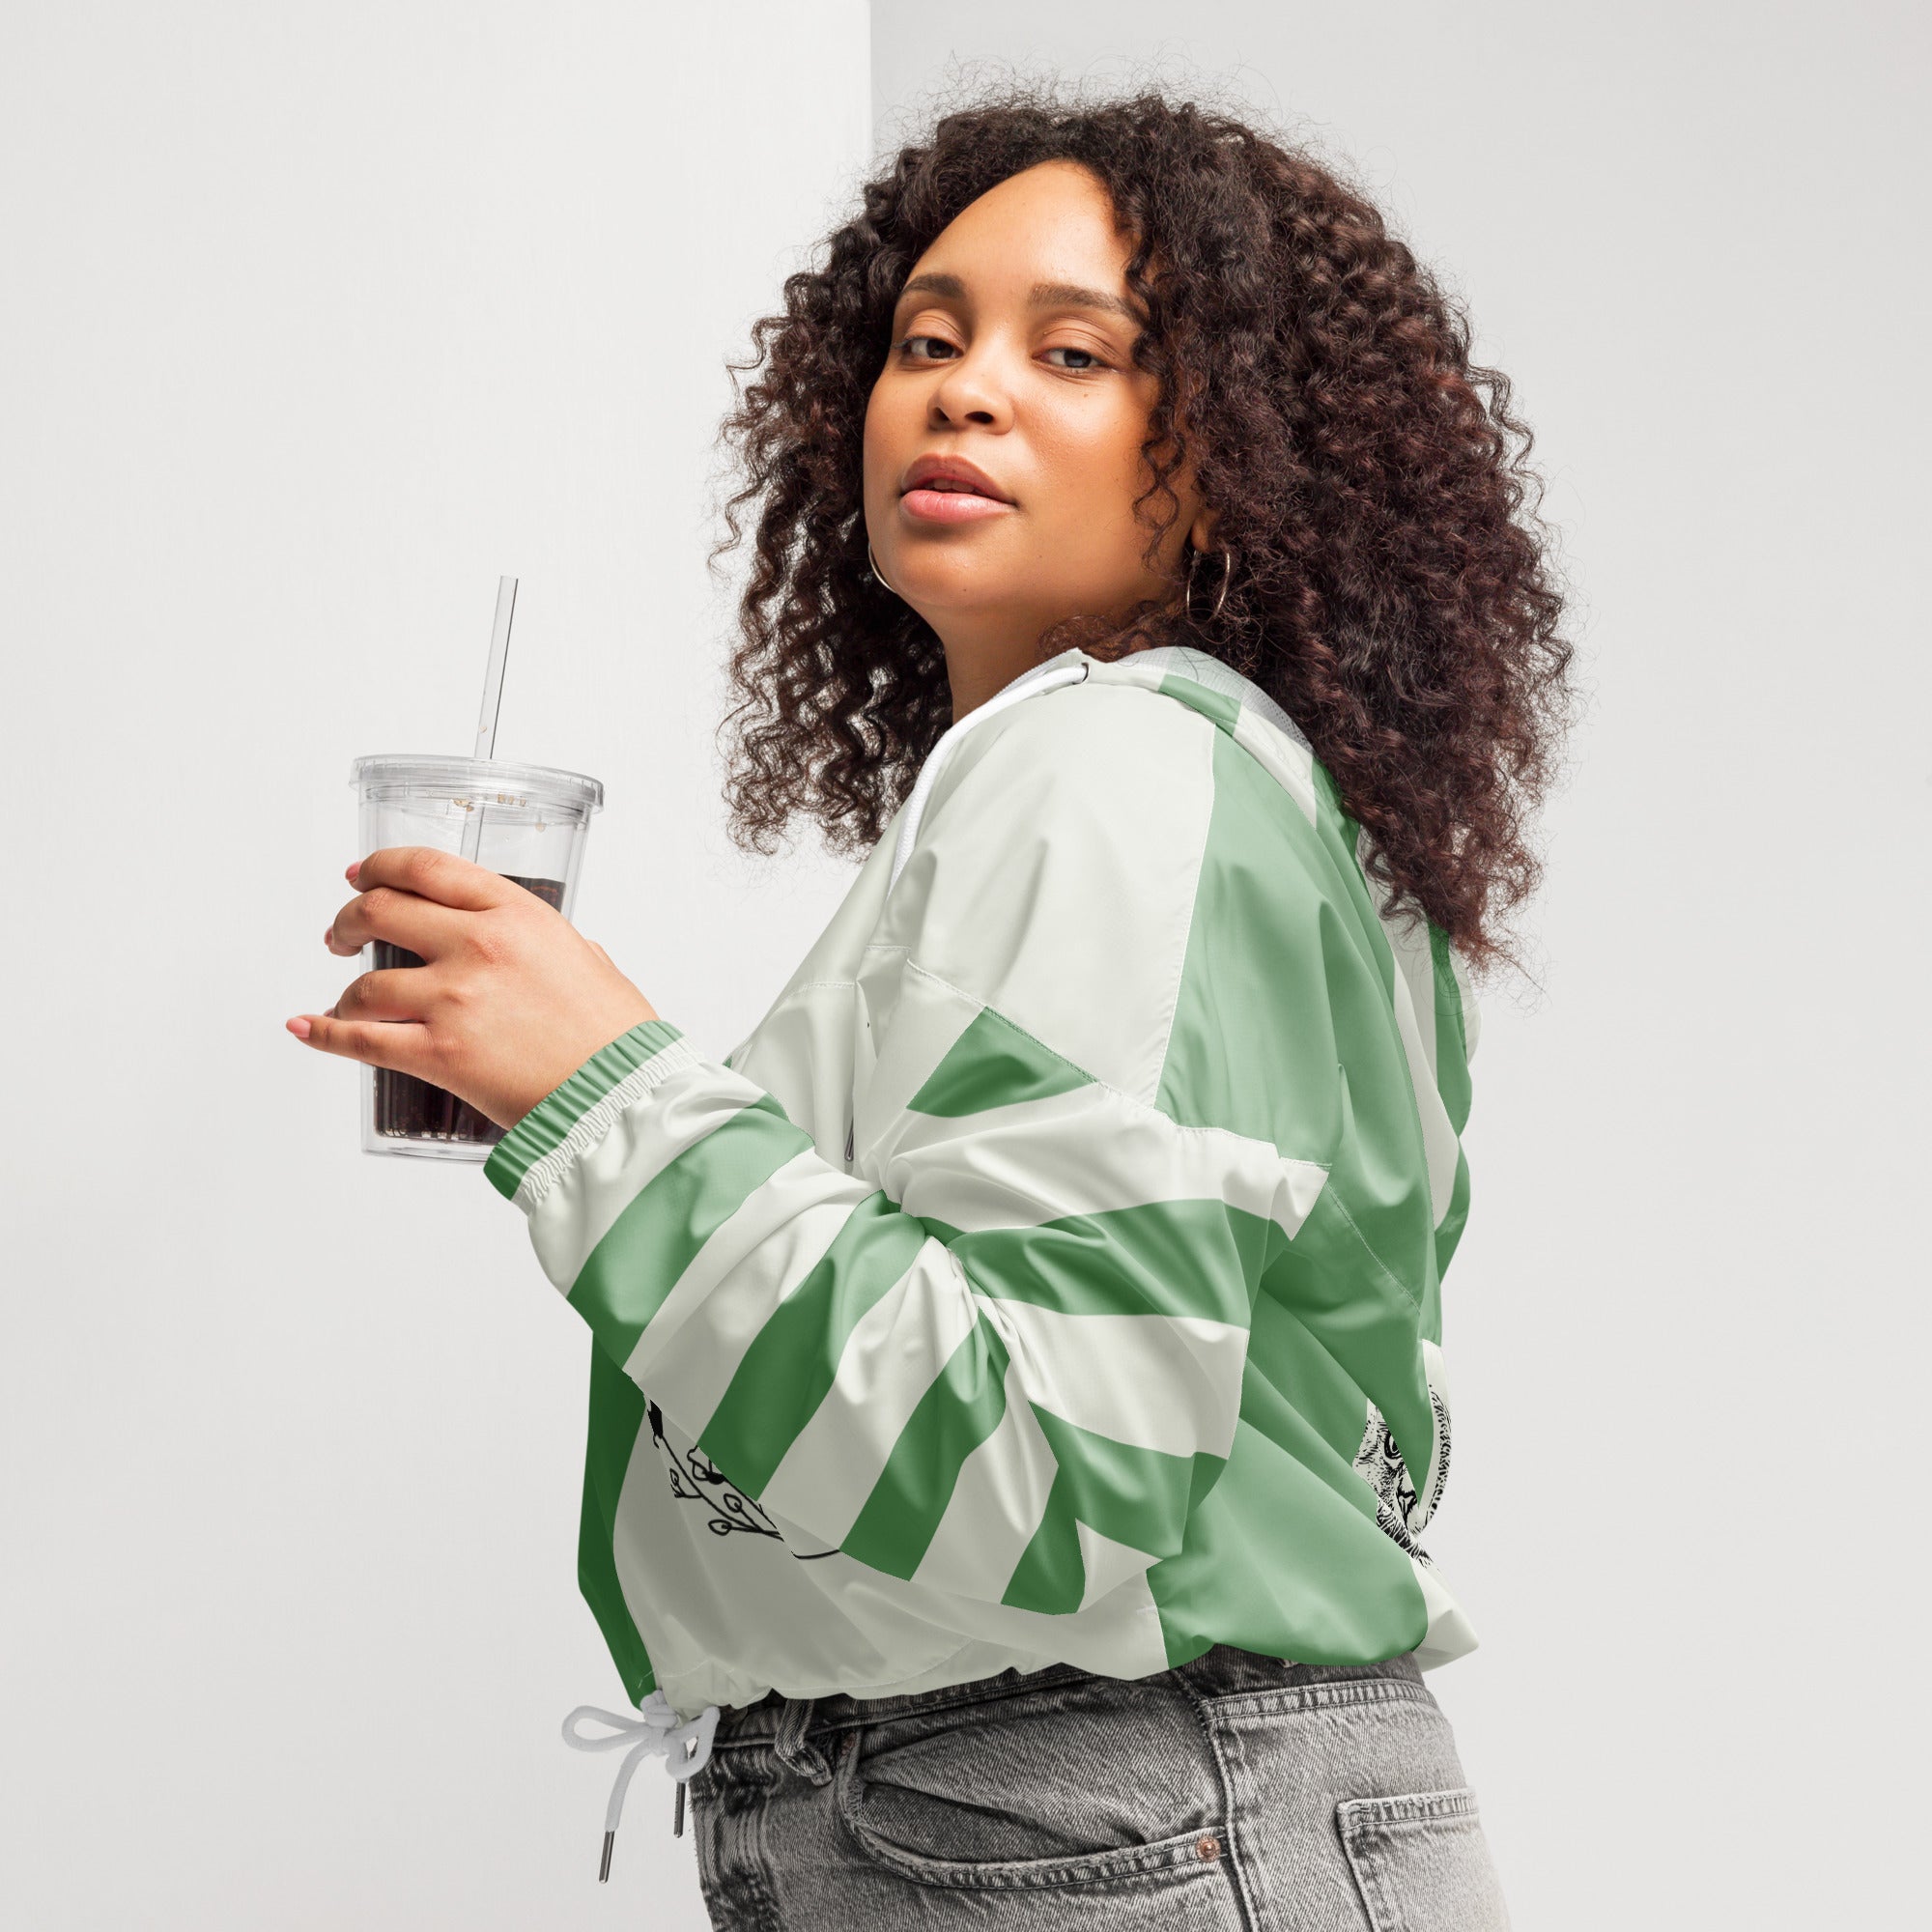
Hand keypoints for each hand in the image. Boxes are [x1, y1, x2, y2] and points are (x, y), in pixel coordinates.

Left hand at [287, 846, 657, 1130]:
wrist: (623, 1094)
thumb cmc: (617, 1036)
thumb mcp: (593, 963)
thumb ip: (561, 948)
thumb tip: (552, 953)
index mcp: (516, 914)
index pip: (427, 868)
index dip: (381, 866)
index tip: (361, 875)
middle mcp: (477, 946)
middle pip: (381, 911)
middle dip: (349, 920)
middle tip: (341, 936)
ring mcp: (453, 999)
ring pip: (365, 983)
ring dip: (342, 990)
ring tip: (343, 1000)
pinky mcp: (438, 1054)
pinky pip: (360, 1039)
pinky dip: (324, 1033)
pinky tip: (308, 1028)